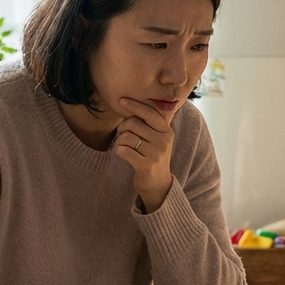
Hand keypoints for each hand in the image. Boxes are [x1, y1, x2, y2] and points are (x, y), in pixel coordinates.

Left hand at [113, 98, 175, 212]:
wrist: (158, 184)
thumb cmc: (152, 155)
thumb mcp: (156, 137)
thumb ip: (148, 122)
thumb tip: (130, 102)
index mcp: (166, 130)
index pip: (149, 113)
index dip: (134, 105)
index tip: (122, 101)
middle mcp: (164, 140)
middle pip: (133, 123)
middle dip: (122, 127)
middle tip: (122, 134)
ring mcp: (156, 153)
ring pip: (126, 137)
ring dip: (119, 141)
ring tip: (123, 146)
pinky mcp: (146, 165)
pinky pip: (123, 150)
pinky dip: (118, 150)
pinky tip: (122, 153)